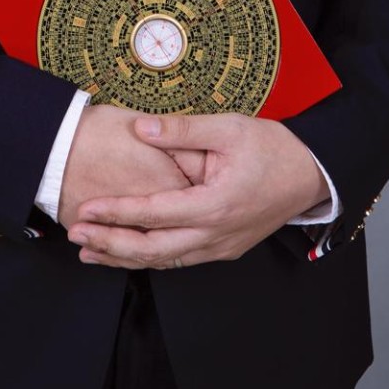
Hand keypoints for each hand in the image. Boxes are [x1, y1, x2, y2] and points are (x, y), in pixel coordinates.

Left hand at [67, 113, 327, 268]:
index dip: (116, 213)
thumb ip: (181, 130)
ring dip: (126, 257)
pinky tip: (131, 252)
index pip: (154, 214)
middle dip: (110, 244)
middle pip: (153, 251)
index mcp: (214, 205)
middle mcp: (216, 235)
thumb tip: (140, 127)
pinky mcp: (224, 248)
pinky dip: (151, 257)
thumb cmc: (273, 148)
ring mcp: (221, 247)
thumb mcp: (228, 128)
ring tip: (91, 250)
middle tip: (76, 235)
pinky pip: (180, 259)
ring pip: (165, 261)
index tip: (85, 209)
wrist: (312, 174)